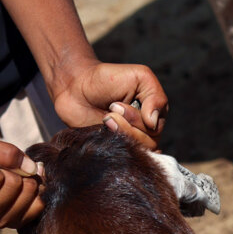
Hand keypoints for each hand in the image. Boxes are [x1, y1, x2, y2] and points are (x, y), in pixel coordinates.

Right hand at [0, 131, 43, 228]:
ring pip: (30, 192)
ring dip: (23, 176)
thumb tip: (31, 168)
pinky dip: (35, 186)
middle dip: (10, 168)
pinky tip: (21, 181)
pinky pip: (39, 203)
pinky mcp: (17, 223)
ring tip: (6, 174)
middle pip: (14, 184)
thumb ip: (0, 150)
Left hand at [50, 61, 167, 147]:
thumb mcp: (140, 77)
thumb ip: (156, 97)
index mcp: (152, 114)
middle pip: (149, 141)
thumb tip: (154, 123)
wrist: (75, 87)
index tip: (119, 103)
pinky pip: (121, 156)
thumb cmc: (107, 79)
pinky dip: (114, 143)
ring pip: (136, 150)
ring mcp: (127, 141)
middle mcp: (142, 130)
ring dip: (121, 132)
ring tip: (106, 118)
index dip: (140, 118)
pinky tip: (103, 129)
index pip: (157, 127)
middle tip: (112, 108)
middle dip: (130, 124)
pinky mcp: (112, 149)